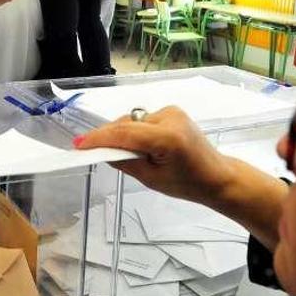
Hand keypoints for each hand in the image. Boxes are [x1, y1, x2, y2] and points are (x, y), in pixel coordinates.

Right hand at [74, 106, 235, 204]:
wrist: (216, 176)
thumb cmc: (187, 184)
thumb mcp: (151, 179)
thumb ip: (125, 162)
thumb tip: (103, 152)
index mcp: (167, 137)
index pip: (124, 133)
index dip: (99, 138)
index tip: (79, 144)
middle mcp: (170, 118)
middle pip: (127, 123)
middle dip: (107, 136)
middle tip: (87, 149)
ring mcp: (172, 111)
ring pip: (133, 120)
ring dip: (121, 133)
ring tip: (114, 151)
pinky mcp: (172, 111)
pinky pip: (143, 119)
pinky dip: (133, 130)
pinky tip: (133, 144)